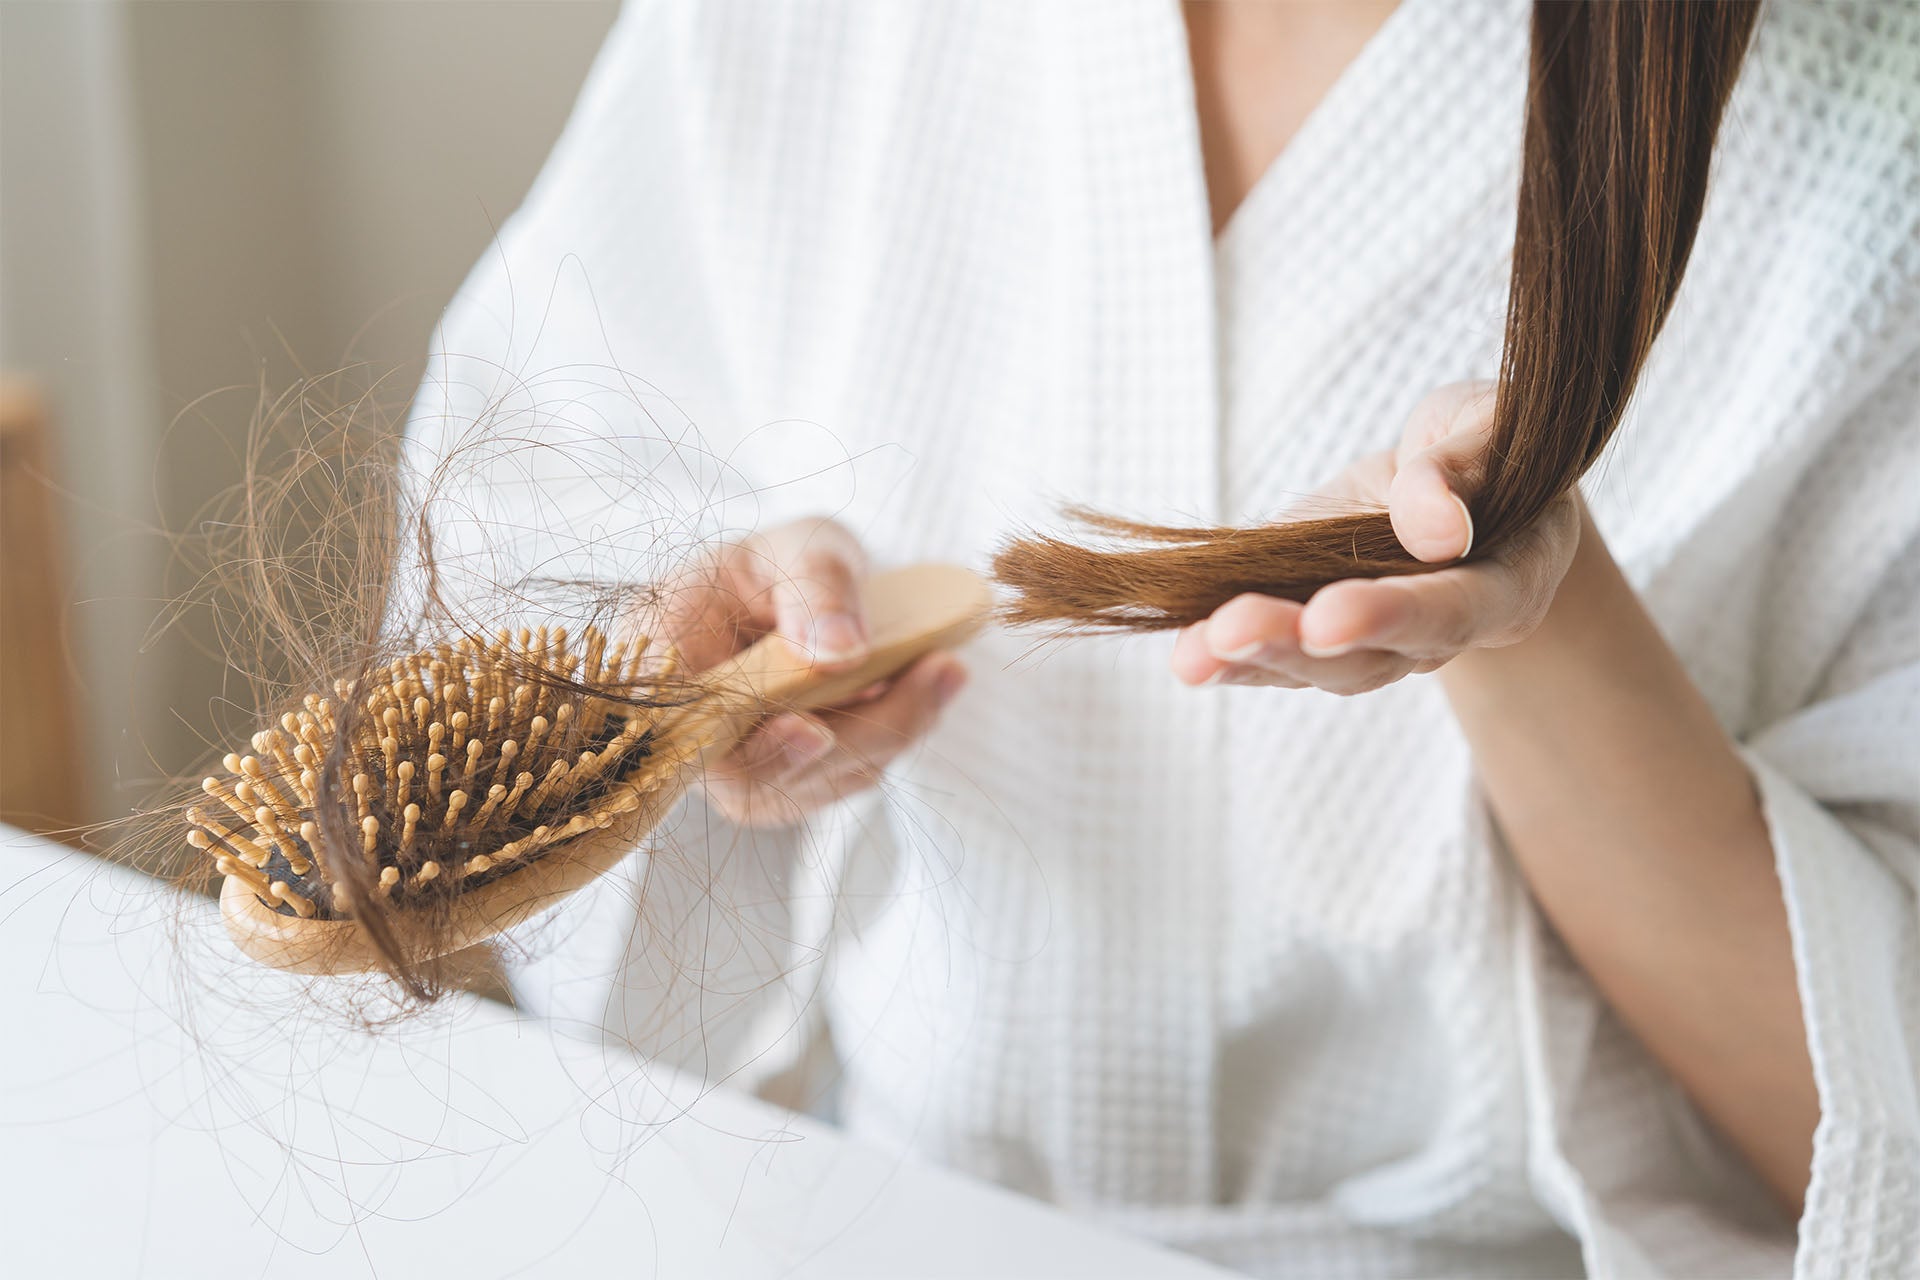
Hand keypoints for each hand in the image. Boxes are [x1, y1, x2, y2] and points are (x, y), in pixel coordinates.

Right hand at [660, 517, 968, 825]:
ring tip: (945, 668)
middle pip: (755, 776)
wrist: (799, 593)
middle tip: (934, 672)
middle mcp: (690, 730)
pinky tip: (931, 684)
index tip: (811, 729)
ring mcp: (740, 766)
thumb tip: (841, 650)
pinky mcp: (792, 781)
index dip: (740, 745)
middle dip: (851, 735)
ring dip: (888, 732)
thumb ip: (815, 585)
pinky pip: (845, 776)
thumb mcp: (800, 545)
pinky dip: (894, 734)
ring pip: (810, 783)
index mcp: (661, 661)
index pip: (681, 730)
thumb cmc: (783, 562)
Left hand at [1170, 382, 1582, 693]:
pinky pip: (1276, 655)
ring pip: (1315, 669)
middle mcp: (1440, 635)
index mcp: (1505, 585)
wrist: (1464, 480)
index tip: (1325, 619)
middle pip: (1369, 659)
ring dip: (1248, 660)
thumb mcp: (1486, 426)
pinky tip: (1184, 654)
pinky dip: (1227, 655)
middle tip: (1228, 632)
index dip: (1387, 616)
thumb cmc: (1486, 446)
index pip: (1448, 611)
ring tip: (1190, 654)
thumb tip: (1440, 530)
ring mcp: (1379, 644)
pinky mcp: (1319, 631)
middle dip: (1292, 646)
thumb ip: (1463, 469)